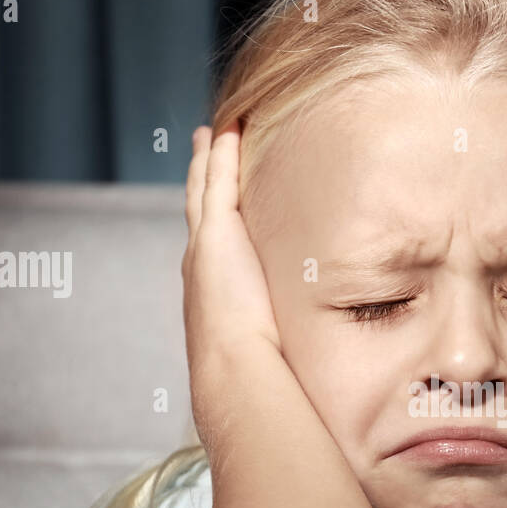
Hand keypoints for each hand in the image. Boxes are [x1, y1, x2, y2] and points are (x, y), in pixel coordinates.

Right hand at [182, 121, 281, 446]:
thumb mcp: (268, 358)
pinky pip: (217, 182)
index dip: (215, 218)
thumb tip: (305, 377)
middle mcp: (201, 265)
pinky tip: (228, 128)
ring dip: (210, 158)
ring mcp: (205, 247)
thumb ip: (283, 352)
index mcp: (213, 292)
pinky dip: (219, 154)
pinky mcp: (215, 234)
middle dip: (204, 177)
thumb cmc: (255, 378)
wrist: (234, 377)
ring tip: (216, 130)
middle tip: (207, 145)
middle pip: (201, 208)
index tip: (218, 198)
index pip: (214, 245)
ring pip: (205, 189)